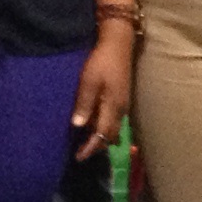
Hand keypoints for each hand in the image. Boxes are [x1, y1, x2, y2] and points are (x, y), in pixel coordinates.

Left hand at [71, 26, 133, 159]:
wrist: (118, 43)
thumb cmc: (102, 61)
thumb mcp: (89, 81)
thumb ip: (85, 104)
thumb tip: (79, 126)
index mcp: (113, 106)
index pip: (103, 135)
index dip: (91, 148)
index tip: (78, 157)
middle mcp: (121, 109)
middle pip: (110, 135)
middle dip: (97, 146)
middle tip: (80, 152)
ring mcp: (123, 103)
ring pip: (112, 127)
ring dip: (101, 136)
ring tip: (85, 141)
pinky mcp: (121, 96)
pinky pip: (112, 118)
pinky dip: (103, 126)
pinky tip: (93, 123)